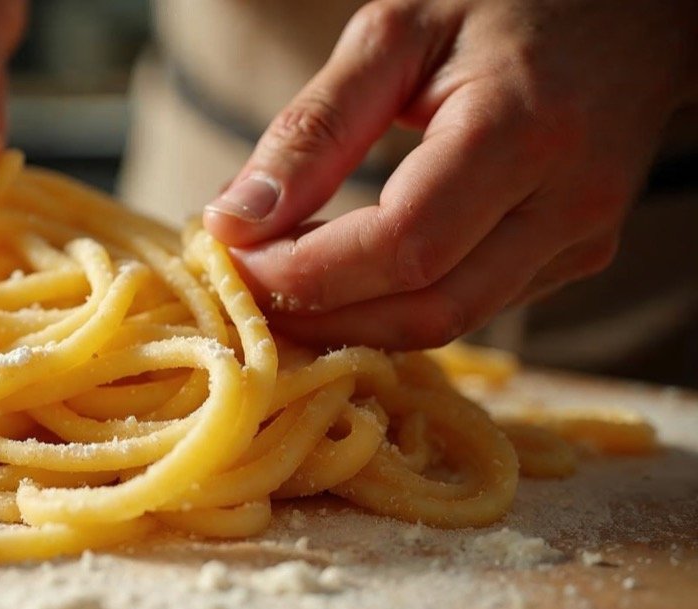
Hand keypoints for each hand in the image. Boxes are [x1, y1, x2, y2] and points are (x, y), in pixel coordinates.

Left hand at [203, 0, 697, 349]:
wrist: (628, 11)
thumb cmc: (503, 4)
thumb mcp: (394, 36)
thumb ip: (314, 128)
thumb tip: (235, 219)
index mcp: (525, 131)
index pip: (404, 245)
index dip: (307, 271)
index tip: (233, 257)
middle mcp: (569, 204)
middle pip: (427, 309)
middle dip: (321, 316)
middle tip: (244, 289)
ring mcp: (581, 242)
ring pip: (448, 324)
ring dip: (351, 324)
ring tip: (281, 287)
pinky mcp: (575, 260)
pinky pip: (470, 307)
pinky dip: (394, 308)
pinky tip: (342, 282)